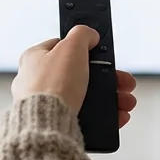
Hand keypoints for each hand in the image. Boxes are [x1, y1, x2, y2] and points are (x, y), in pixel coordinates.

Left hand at [13, 25, 137, 127]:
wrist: (46, 125)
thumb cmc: (52, 86)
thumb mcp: (71, 47)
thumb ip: (82, 34)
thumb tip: (90, 34)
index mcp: (34, 59)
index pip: (63, 48)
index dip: (87, 51)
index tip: (103, 57)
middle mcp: (35, 81)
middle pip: (79, 75)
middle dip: (107, 79)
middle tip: (123, 83)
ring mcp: (45, 104)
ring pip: (84, 97)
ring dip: (110, 98)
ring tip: (125, 103)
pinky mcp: (54, 123)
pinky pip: (83, 117)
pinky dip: (102, 117)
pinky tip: (116, 117)